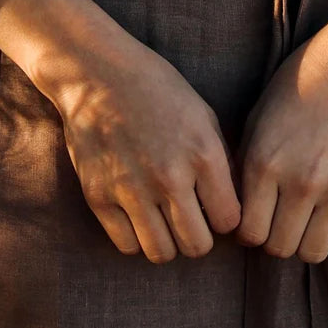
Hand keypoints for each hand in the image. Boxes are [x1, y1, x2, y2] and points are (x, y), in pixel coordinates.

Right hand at [38, 26, 243, 264]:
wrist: (98, 74)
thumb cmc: (156, 88)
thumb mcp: (202, 114)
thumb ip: (219, 161)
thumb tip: (230, 204)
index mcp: (202, 153)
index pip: (229, 221)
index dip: (225, 217)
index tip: (215, 207)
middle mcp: (169, 176)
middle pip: (197, 246)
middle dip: (200, 237)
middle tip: (191, 219)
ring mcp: (132, 190)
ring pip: (162, 253)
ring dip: (168, 242)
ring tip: (165, 220)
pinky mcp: (99, 197)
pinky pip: (127, 245)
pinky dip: (136, 237)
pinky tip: (139, 215)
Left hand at [233, 28, 327, 263]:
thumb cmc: (299, 84)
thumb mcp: (258, 118)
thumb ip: (245, 165)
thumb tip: (235, 209)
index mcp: (264, 162)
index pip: (249, 233)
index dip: (249, 231)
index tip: (257, 219)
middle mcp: (299, 181)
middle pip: (280, 248)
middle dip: (276, 239)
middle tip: (281, 219)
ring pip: (313, 252)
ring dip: (306, 240)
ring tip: (306, 218)